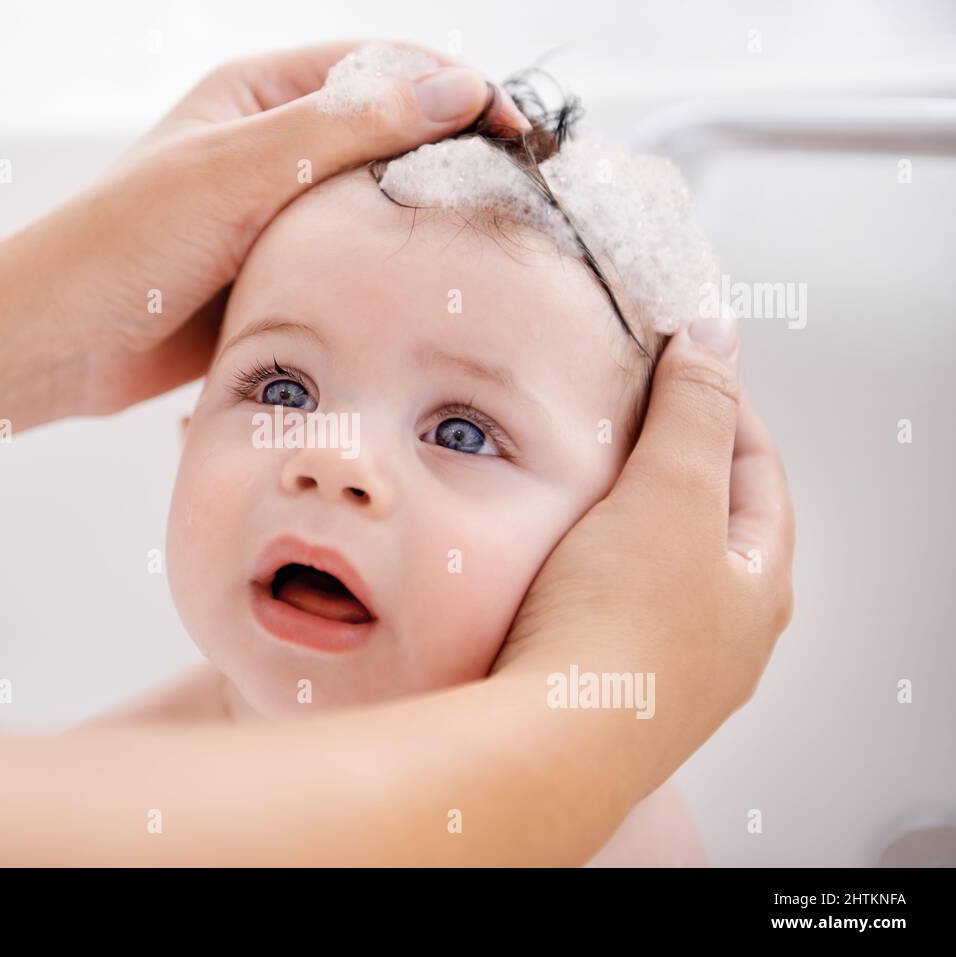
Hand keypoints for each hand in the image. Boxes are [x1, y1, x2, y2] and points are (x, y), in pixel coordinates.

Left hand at [0, 39, 528, 414]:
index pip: (381, 67)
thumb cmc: (128, 241)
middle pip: (385, 135)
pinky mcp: (275, 275)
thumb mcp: (244, 168)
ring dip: (422, 220)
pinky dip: (389, 273)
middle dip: (450, 154)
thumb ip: (348, 127)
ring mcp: (274, 215)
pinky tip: (429, 294)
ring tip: (491, 245)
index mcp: (259, 93)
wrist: (59, 343)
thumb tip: (459, 87)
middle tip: (519, 194)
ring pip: (371, 205)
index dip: (453, 89)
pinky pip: (349, 264)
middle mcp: (272, 147)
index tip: (515, 132)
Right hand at [492, 312, 794, 794]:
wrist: (548, 742)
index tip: (675, 363)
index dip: (718, 405)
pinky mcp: (611, 686)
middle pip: (710, 519)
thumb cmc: (617, 626)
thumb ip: (693, 410)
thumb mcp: (668, 491)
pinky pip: (614, 604)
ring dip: (629, 516)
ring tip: (582, 479)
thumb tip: (716, 336)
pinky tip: (557, 560)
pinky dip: (594, 565)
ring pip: (659, 565)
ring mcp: (670, 666)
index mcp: (760, 583)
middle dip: (671, 460)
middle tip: (622, 414)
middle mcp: (727, 632)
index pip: (755, 468)